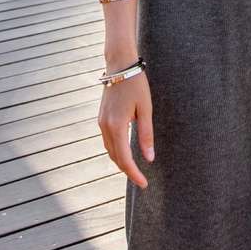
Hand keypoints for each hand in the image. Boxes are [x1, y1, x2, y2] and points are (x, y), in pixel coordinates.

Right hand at [98, 72, 153, 187]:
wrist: (120, 65)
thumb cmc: (136, 85)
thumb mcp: (145, 109)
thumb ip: (146, 135)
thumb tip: (149, 158)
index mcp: (117, 125)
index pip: (124, 158)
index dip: (134, 173)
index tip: (144, 184)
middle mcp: (105, 126)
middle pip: (115, 157)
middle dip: (128, 170)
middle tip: (142, 180)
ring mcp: (101, 122)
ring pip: (110, 150)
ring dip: (121, 162)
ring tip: (135, 169)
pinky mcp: (101, 118)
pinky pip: (108, 141)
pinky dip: (116, 151)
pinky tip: (126, 153)